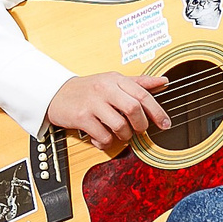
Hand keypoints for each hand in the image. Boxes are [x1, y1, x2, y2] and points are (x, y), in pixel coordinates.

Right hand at [44, 72, 171, 155]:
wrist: (57, 94)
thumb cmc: (89, 89)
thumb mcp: (113, 80)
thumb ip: (139, 82)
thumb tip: (164, 81)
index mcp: (115, 79)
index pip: (142, 94)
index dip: (157, 111)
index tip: (165, 123)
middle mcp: (104, 89)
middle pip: (133, 109)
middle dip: (141, 124)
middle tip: (140, 129)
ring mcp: (92, 103)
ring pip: (120, 125)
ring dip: (125, 135)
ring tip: (121, 133)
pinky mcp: (81, 118)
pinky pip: (103, 136)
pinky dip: (107, 142)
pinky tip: (103, 138)